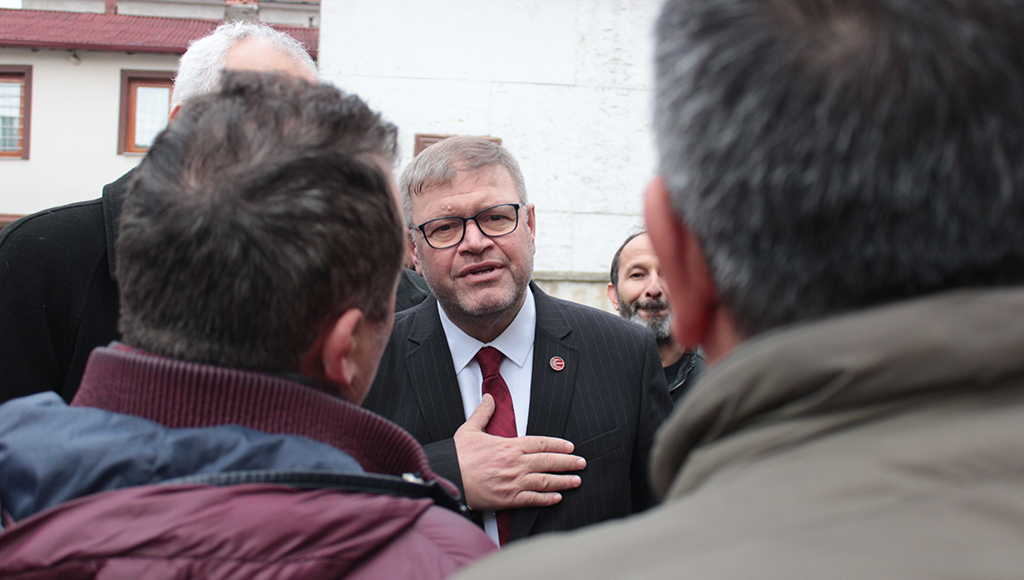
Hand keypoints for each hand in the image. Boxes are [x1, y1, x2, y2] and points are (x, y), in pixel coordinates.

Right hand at [454, 394, 585, 510]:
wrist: (449, 477)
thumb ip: (483, 413)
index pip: (541, 443)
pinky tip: (557, 498)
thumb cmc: (458, 456)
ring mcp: (514, 482)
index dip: (558, 445)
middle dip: (568, 462)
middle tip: (581, 463)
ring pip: (545, 481)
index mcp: (510, 446)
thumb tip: (488, 397)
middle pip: (548, 461)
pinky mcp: (508, 499)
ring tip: (576, 481)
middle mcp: (516, 463)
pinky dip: (547, 499)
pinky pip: (533, 499)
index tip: (570, 447)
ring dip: (563, 481)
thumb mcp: (470, 429)